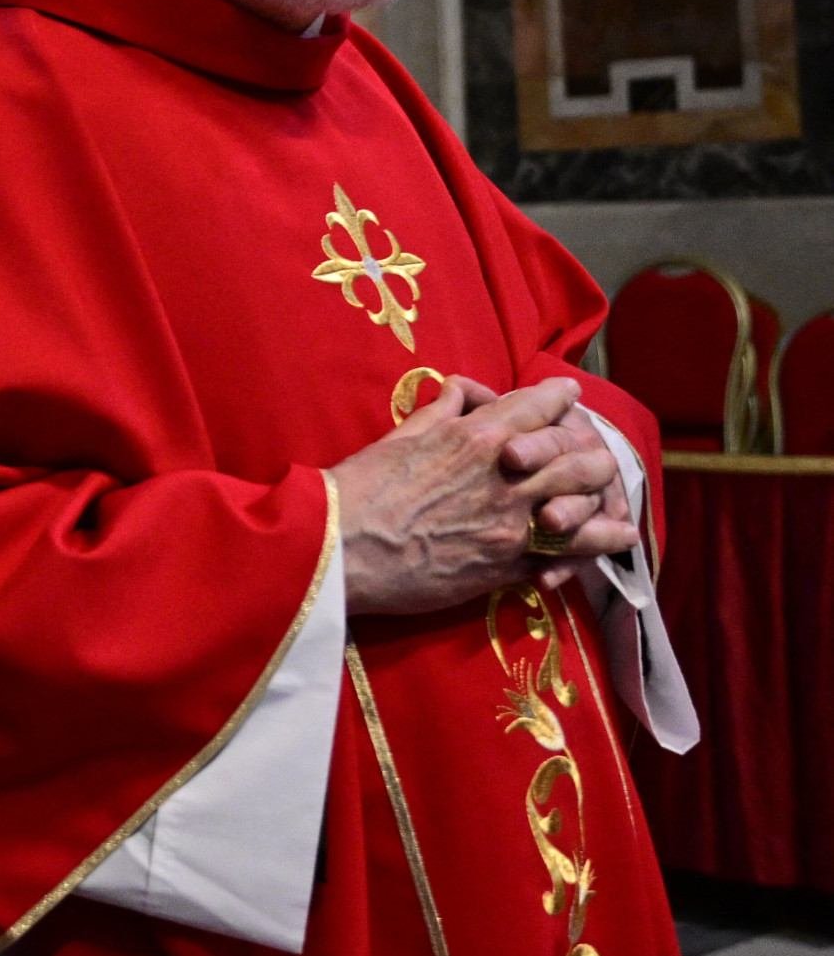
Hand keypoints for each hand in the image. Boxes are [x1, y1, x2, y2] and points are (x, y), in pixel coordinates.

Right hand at [328, 377, 626, 614]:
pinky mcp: (510, 565)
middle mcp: (505, 476)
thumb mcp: (400, 436)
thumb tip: (463, 390)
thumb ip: (441, 412)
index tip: (569, 394)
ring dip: (604, 497)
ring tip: (614, 496)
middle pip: (576, 453)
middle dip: (591, 447)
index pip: (537, 405)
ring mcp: (513, 523)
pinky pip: (569, 553)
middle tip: (593, 448)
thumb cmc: (360, 488)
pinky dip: (596, 545)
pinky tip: (614, 537)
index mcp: (475, 437)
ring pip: (584, 503)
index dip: (559, 396)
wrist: (341, 549)